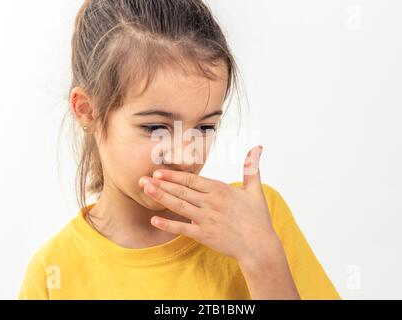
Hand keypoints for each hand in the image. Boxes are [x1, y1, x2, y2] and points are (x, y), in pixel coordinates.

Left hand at [138, 145, 279, 263]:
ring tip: (145, 190)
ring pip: (179, 205)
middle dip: (161, 183)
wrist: (259, 246)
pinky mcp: (204, 235)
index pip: (192, 180)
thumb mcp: (255, 190)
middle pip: (181, 190)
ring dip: (161, 197)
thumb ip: (252, 167)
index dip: (173, 176)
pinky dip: (167, 224)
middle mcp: (211, 202)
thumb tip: (258, 147)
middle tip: (142, 178)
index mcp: (220, 190)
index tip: (159, 171)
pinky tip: (154, 220)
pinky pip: (182, 228)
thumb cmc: (257, 218)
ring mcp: (206, 219)